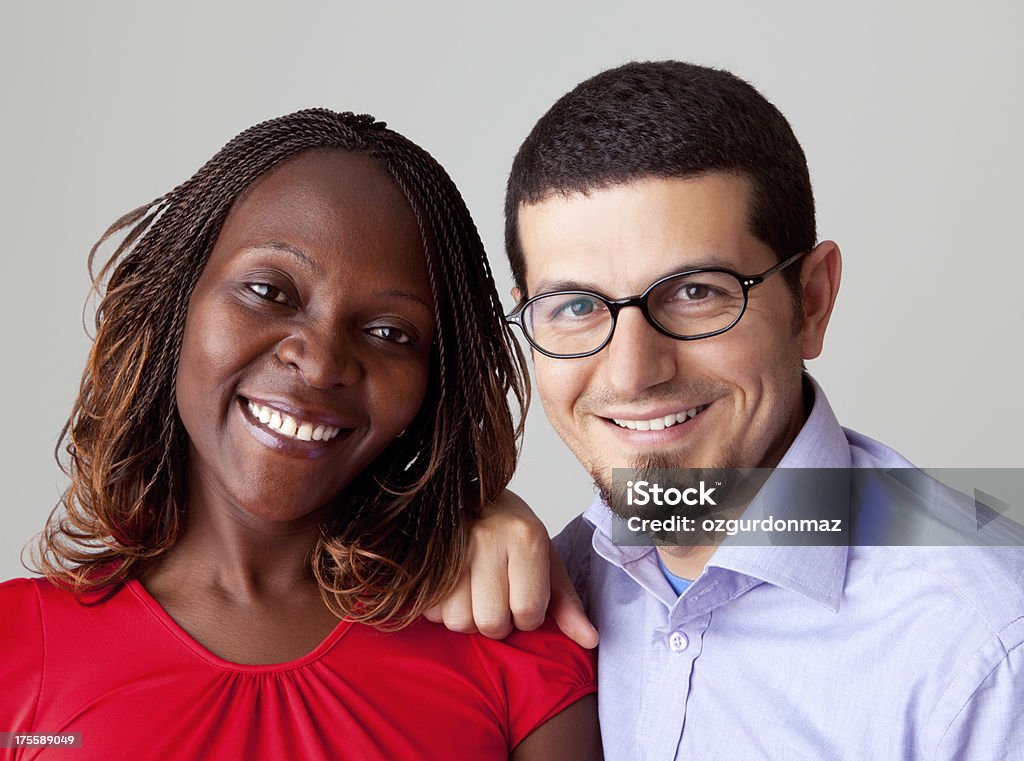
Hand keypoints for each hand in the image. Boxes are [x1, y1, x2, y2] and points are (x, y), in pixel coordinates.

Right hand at [424, 489, 598, 648]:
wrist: (472, 493)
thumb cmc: (513, 530)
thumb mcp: (547, 559)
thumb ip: (567, 602)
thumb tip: (590, 640)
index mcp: (526, 536)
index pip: (528, 612)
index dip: (528, 617)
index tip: (525, 599)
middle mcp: (488, 538)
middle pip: (491, 622)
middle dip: (499, 623)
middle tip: (500, 600)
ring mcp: (451, 546)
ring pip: (459, 621)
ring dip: (470, 619)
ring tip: (477, 595)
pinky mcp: (426, 557)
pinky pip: (433, 611)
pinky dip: (444, 611)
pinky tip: (455, 592)